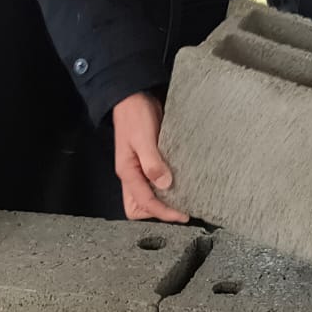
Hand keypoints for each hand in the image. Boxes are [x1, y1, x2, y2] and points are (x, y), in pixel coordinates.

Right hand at [112, 92, 189, 223]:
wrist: (132, 96)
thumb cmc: (135, 115)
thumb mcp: (143, 138)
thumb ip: (152, 162)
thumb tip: (164, 185)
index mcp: (127, 172)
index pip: (143, 203)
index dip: (162, 212)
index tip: (182, 215)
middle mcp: (132, 174)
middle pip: (139, 206)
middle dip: (157, 212)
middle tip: (180, 210)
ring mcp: (139, 169)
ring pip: (147, 196)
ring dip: (163, 201)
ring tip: (183, 200)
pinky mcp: (148, 162)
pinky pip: (154, 183)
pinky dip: (165, 187)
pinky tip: (179, 184)